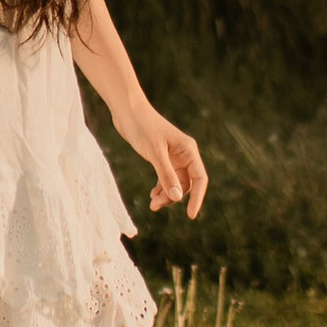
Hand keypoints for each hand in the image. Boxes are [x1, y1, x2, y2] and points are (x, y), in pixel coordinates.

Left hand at [114, 102, 207, 219]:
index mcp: (188, 150)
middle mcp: (184, 154)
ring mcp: (173, 155)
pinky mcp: (161, 156)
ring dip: (165, 194)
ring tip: (152, 204)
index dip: (197, 198)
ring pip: (175, 182)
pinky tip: (152, 195)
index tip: (190, 215)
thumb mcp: (155, 153)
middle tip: (154, 206)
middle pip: (186, 183)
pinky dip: (161, 187)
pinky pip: (166, 177)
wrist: (127, 110)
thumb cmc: (143, 127)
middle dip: (173, 197)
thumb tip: (177, 198)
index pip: (199, 179)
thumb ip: (166, 175)